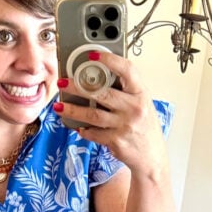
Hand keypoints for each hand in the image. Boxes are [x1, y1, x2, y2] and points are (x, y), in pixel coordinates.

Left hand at [55, 52, 167, 179]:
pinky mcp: (116, 141)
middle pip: (102, 93)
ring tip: (59, 106)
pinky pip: (94, 133)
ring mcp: (125, 126)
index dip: (109, 60)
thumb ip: (124, 91)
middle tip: (62, 82)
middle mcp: (134, 108)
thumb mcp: (141, 104)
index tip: (92, 55)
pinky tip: (78, 126)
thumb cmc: (144, 127)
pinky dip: (84, 129)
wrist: (152, 157)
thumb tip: (96, 76)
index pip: (126, 70)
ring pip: (92, 114)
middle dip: (77, 86)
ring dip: (72, 110)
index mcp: (141, 94)